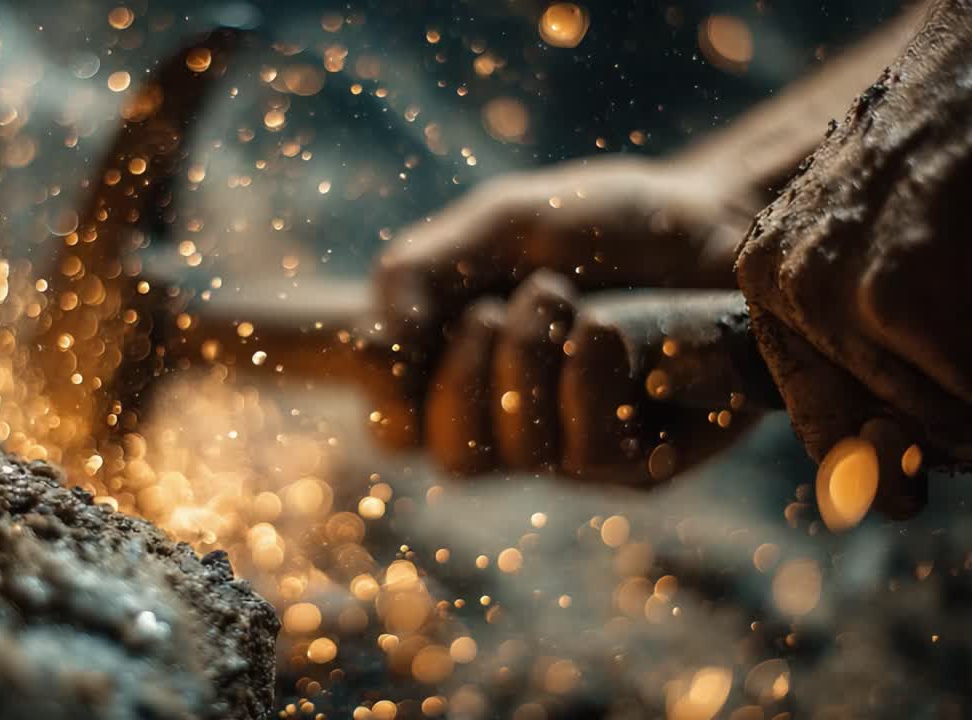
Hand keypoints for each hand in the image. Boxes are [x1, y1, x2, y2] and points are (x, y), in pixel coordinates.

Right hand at [363, 156, 764, 482]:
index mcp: (464, 371)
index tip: (400, 346)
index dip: (389, 399)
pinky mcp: (643, 462)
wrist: (720, 216)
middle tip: (496, 307)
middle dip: (463, 377)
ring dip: (528, 363)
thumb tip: (381, 339)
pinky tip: (609, 328)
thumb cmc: (606, 221)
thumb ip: (422, 269)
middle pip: (453, 458)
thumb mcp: (500, 222)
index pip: (398, 430)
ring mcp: (577, 447)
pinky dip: (589, 379)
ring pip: (518, 455)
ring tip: (564, 297)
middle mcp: (516, 422)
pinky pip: (591, 454)